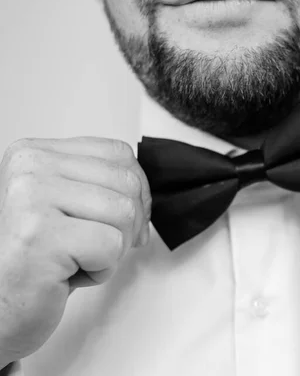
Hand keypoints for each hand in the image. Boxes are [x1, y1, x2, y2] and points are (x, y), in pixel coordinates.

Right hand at [0, 137, 150, 365]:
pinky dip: (101, 270)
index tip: (123, 219)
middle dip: (129, 225)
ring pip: (124, 212)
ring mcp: (32, 198)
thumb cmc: (35, 263)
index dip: (137, 191)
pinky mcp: (41, 235)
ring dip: (113, 249)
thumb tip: (143, 188)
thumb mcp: (68, 207)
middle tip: (98, 248)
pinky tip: (67, 274)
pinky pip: (111, 245)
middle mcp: (29, 169)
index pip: (118, 153)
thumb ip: (98, 184)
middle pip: (127, 183)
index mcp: (34, 154)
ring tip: (77, 260)